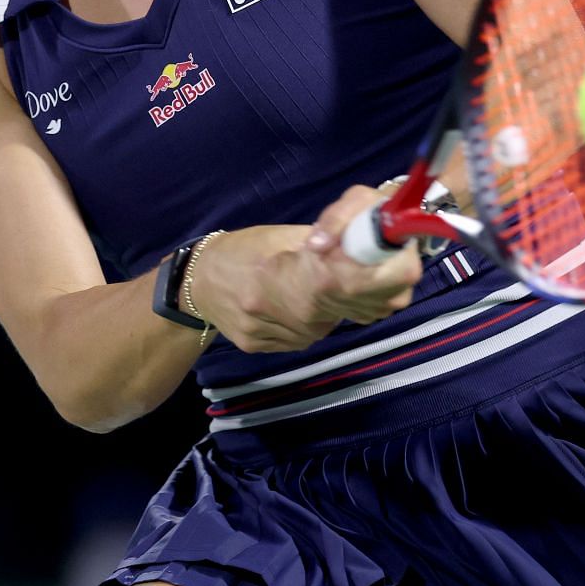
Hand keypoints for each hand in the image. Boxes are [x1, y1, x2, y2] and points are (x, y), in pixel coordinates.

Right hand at [189, 191, 421, 354]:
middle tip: (362, 266)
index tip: (389, 257)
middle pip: (350, 308)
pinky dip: (314, 317)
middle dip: (368, 287)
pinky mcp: (266, 350)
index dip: (376, 274)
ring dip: (337, 304)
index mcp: (282, 277)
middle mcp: (279, 313)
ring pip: (332, 322)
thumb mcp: (283, 236)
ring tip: (312, 281)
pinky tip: (295, 301)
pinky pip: (310, 334)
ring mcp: (273, 336)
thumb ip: (327, 242)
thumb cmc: (243, 249)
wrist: (195, 283)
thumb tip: (369, 241)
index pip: (345, 283)